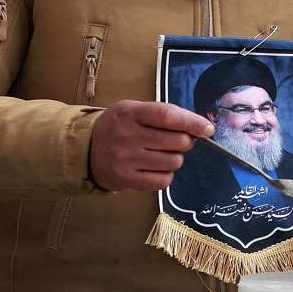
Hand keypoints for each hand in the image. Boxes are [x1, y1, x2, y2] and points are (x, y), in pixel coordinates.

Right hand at [89, 101, 214, 191]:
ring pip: (173, 162)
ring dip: (175, 158)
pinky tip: (155, 168)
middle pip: (176, 141)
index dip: (192, 122)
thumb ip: (162, 114)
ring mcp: (126, 160)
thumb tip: (198, 126)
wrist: (85, 150)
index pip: (167, 116)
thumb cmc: (117, 126)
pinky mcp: (126, 180)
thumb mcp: (133, 110)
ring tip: (161, 154)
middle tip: (177, 141)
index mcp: (129, 113)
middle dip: (185, 141)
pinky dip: (166, 174)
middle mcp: (127, 136)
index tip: (207, 128)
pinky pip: (163, 180)